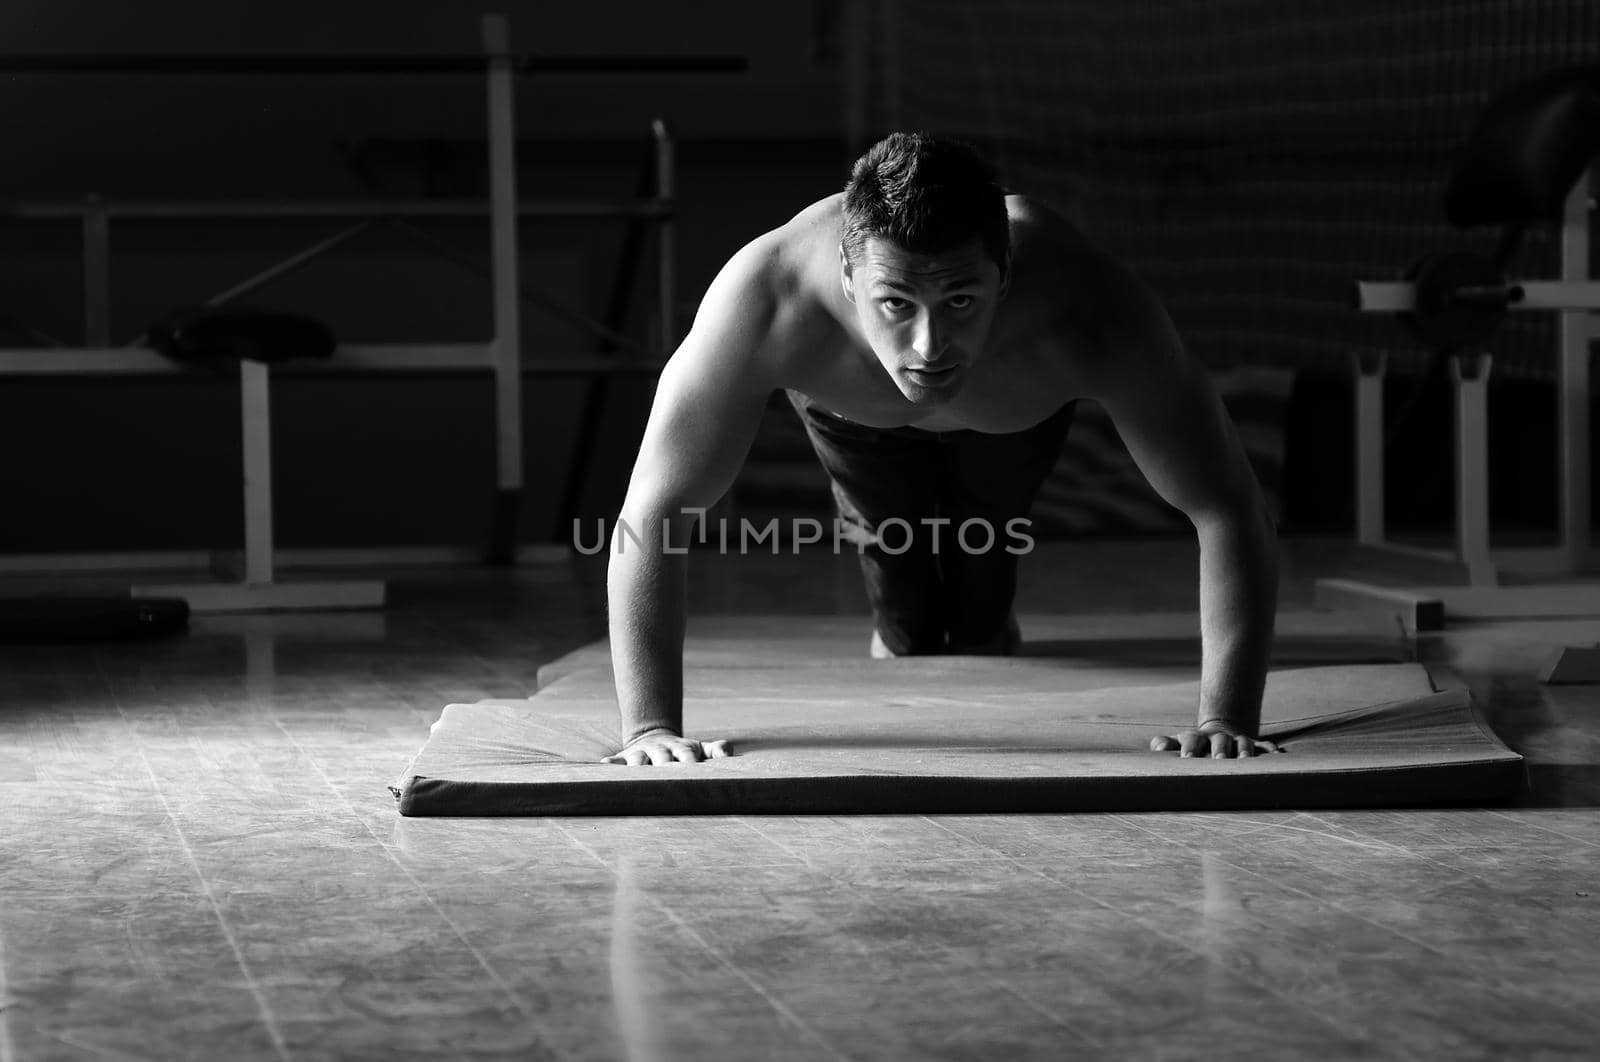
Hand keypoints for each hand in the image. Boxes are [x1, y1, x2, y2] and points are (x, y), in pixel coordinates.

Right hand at [602, 728, 730, 765]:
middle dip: (663, 764)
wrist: (656, 739)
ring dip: (637, 765)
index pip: (685, 753)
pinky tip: (604, 765)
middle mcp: (660, 750)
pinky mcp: (624, 758)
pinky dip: (610, 763)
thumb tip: (726, 752)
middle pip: (661, 757)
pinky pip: (615, 761)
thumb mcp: (701, 748)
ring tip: (636, 772)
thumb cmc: (684, 752)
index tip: (690, 767)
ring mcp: (641, 753)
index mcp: (681, 748)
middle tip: (665, 775)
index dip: (687, 759)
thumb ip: (717, 750)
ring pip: (638, 759)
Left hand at [1149, 720, 1280, 758]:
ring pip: (1244, 744)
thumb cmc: (1193, 745)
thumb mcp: (1177, 743)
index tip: (1185, 759)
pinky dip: (1271, 752)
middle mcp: (1218, 738)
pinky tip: (1277, 756)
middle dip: (1219, 750)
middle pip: (1220, 741)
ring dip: (1245, 751)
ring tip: (1246, 761)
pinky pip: (1265, 747)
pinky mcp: (1255, 746)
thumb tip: (1155, 747)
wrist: (1218, 731)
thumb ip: (1164, 744)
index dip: (1189, 748)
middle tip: (1218, 761)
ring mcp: (1238, 741)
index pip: (1191, 740)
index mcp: (1197, 738)